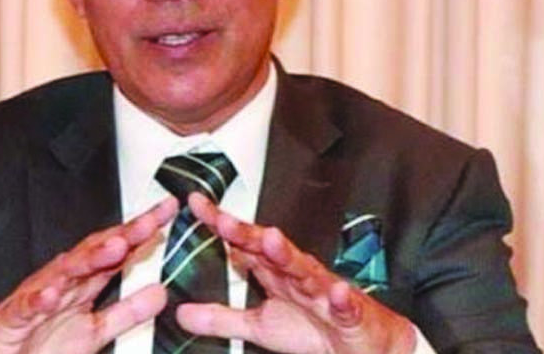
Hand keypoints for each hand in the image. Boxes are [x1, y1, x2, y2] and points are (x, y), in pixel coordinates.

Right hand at [0, 197, 177, 353]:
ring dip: (89, 259)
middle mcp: (63, 282)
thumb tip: (159, 292)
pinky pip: (26, 306)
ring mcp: (38, 296)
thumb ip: (126, 312)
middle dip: (123, 235)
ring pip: (64, 272)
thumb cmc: (40, 342)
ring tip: (114, 248)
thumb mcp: (95, 330)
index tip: (168, 213)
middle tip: (149, 223)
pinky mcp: (14, 317)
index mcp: (83, 283)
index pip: (117, 251)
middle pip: (95, 252)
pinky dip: (39, 298)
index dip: (142, 232)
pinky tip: (52, 293)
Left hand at [178, 193, 415, 353]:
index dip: (221, 225)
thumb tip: (182, 312)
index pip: (244, 243)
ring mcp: (323, 291)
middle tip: (224, 219)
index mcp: (275, 273)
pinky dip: (340, 298)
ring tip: (271, 240)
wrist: (361, 345)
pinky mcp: (349, 313)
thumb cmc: (314, 329)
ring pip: (305, 269)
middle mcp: (296, 274)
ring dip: (288, 255)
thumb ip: (221, 318)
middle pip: (269, 249)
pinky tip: (334, 291)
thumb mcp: (258, 326)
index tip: (196, 204)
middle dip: (247, 233)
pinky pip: (344, 305)